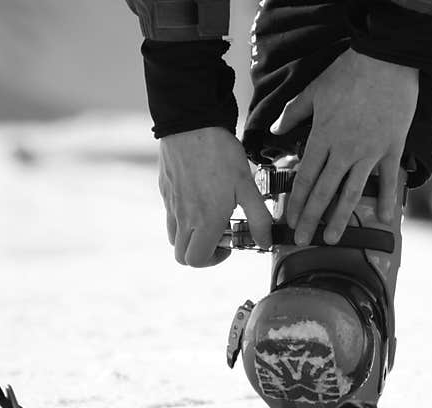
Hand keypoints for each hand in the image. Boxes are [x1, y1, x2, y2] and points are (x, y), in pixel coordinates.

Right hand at [158, 127, 272, 266]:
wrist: (191, 123)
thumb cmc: (221, 154)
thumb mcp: (248, 187)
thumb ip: (259, 218)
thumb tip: (266, 242)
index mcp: (205, 221)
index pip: (198, 260)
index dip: (214, 259)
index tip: (228, 245)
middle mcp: (184, 217)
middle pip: (182, 256)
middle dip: (201, 253)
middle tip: (218, 236)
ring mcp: (171, 204)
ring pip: (173, 237)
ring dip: (190, 237)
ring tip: (209, 218)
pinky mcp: (165, 190)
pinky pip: (170, 214)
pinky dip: (182, 217)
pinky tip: (199, 198)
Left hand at [271, 49, 417, 245]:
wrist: (386, 60)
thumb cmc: (349, 72)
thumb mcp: (315, 91)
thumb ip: (294, 113)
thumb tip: (276, 129)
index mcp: (323, 137)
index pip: (306, 178)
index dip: (297, 202)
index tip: (289, 221)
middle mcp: (344, 150)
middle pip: (324, 192)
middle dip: (311, 219)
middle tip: (303, 240)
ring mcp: (369, 152)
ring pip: (352, 192)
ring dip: (341, 218)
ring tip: (333, 239)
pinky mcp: (391, 149)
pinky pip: (388, 180)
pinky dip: (386, 199)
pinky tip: (382, 217)